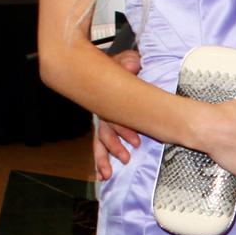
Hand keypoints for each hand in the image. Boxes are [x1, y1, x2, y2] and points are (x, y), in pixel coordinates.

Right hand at [93, 49, 141, 180]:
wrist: (114, 66)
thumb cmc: (122, 65)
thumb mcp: (126, 60)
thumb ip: (128, 62)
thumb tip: (133, 65)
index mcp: (109, 98)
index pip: (114, 117)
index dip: (124, 130)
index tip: (136, 141)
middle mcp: (104, 110)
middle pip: (105, 132)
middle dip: (114, 147)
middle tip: (125, 158)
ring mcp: (103, 118)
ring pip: (100, 140)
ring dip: (103, 158)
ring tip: (107, 174)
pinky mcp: (106, 124)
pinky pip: (100, 143)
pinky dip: (99, 159)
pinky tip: (100, 173)